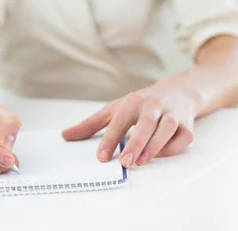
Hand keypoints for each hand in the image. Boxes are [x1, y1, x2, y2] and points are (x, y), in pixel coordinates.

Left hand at [62, 84, 195, 168]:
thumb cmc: (142, 103)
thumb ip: (91, 124)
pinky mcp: (187, 126)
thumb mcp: (115, 108)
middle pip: (145, 123)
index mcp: (133, 101)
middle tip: (124, 162)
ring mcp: (172, 115)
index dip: (110, 138)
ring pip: (166, 130)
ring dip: (154, 146)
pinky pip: (181, 139)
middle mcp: (154, 105)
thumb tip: (66, 135)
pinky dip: (172, 148)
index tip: (101, 156)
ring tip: (140, 162)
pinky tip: (159, 155)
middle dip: (135, 143)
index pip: (119, 120)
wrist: (178, 91)